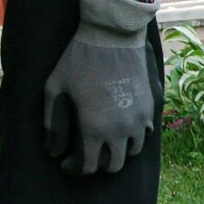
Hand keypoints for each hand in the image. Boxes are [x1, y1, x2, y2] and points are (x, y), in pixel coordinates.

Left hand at [43, 0, 160, 175]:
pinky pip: (145, 133)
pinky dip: (133, 136)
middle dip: (97, 164)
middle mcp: (121, 130)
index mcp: (95, 129)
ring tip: (104, 139)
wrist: (113, 35)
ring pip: (132, 152)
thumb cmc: (78, 60)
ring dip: (117, 150)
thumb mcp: (54, 89)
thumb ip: (53, 125)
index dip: (74, 168)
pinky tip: (120, 124)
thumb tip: (54, 152)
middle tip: (85, 153)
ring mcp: (139, 119)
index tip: (66, 161)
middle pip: (113, 166)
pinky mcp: (150, 107)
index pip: (87, 167)